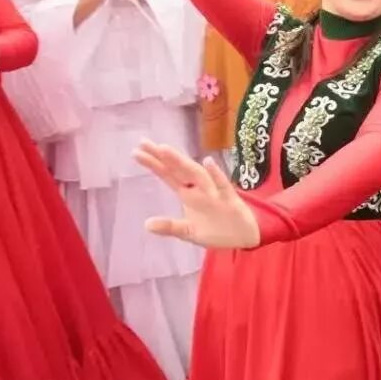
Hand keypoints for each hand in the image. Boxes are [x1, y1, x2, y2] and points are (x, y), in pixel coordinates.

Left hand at [136, 143, 261, 249]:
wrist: (244, 237)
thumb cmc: (215, 229)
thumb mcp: (189, 232)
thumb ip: (170, 227)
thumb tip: (146, 224)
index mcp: (188, 194)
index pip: (167, 175)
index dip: (154, 164)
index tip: (136, 151)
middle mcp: (199, 188)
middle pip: (178, 169)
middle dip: (163, 156)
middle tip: (144, 142)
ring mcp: (214, 192)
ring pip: (196, 174)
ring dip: (182, 162)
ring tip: (165, 150)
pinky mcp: (229, 199)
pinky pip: (222, 185)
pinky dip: (216, 174)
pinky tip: (208, 162)